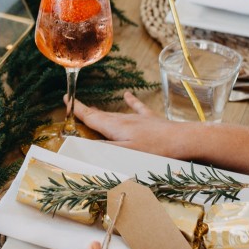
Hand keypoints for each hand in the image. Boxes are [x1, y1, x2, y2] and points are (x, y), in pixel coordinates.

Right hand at [72, 92, 193, 157]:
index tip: (66, 98)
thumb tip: (81, 145)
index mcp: (115, 128)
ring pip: (115, 114)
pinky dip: (131, 101)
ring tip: (92, 108)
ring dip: (102, 112)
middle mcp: (124, 120)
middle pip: (100, 115)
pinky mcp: (150, 120)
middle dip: (86, 111)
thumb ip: (104, 150)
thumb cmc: (155, 149)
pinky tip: (128, 95)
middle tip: (74, 106)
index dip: (77, 110)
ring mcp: (138, 119)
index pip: (91, 117)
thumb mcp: (126, 153)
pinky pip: (137, 108)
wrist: (182, 139)